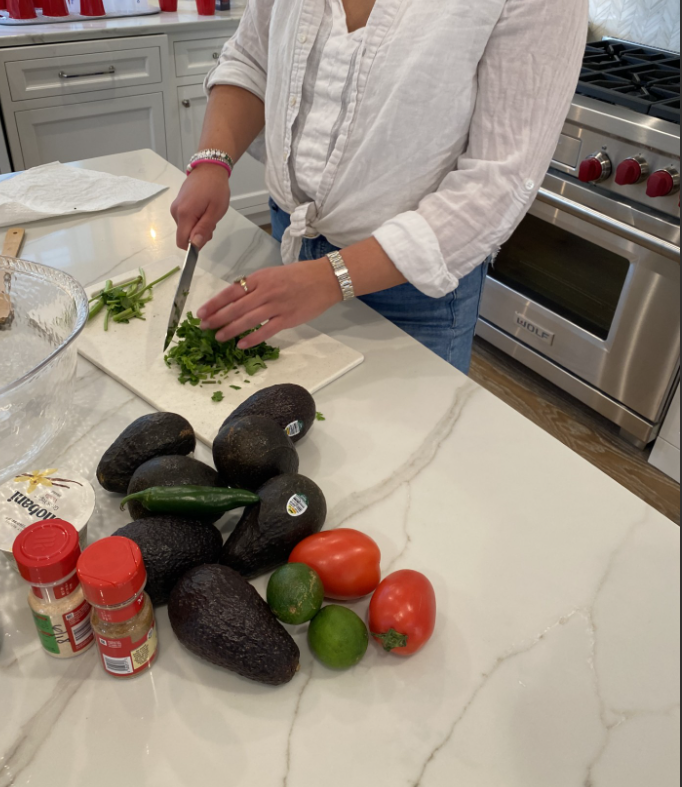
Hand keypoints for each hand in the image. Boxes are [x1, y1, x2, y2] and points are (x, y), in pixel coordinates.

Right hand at [170, 165, 230, 249]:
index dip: (193, 245)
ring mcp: (175, 207)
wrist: (209, 168)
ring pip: (185, 228)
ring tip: (208, 213)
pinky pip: (185, 220)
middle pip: (184, 235)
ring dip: (198, 227)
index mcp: (184, 214)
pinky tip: (203, 209)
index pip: (182, 242)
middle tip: (211, 222)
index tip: (205, 237)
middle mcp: (175, 212)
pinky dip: (195, 220)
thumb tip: (195, 245)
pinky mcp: (177, 204)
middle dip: (198, 234)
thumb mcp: (215, 211)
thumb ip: (204, 229)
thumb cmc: (215, 189)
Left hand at [197, 259, 342, 348]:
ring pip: (248, 320)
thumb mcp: (272, 274)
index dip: (214, 303)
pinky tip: (241, 345)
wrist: (325, 279)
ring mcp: (276, 306)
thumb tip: (236, 298)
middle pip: (236, 307)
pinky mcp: (287, 319)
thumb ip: (255, 285)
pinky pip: (266, 331)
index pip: (231, 291)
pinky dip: (253, 338)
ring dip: (231, 330)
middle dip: (218, 318)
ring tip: (219, 337)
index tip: (201, 312)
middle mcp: (265, 291)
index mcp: (260, 278)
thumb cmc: (299, 275)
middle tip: (204, 327)